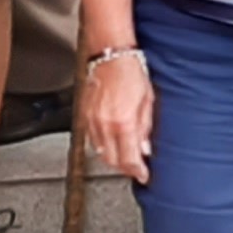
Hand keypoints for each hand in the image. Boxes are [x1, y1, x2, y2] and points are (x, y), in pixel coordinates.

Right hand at [79, 47, 154, 184]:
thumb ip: (145, 129)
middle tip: (135, 168)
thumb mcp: (147, 102)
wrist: (111, 56)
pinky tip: (110, 144)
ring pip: (101, 153)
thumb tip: (145, 148)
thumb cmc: (131, 73)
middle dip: (125, 168)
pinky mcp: (85, 116)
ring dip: (113, 159)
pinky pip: (92, 140)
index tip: (143, 175)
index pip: (129, 159)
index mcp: (124, 123)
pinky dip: (102, 147)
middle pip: (113, 161)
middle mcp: (106, 125)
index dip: (137, 171)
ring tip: (124, 157)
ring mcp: (93, 121)